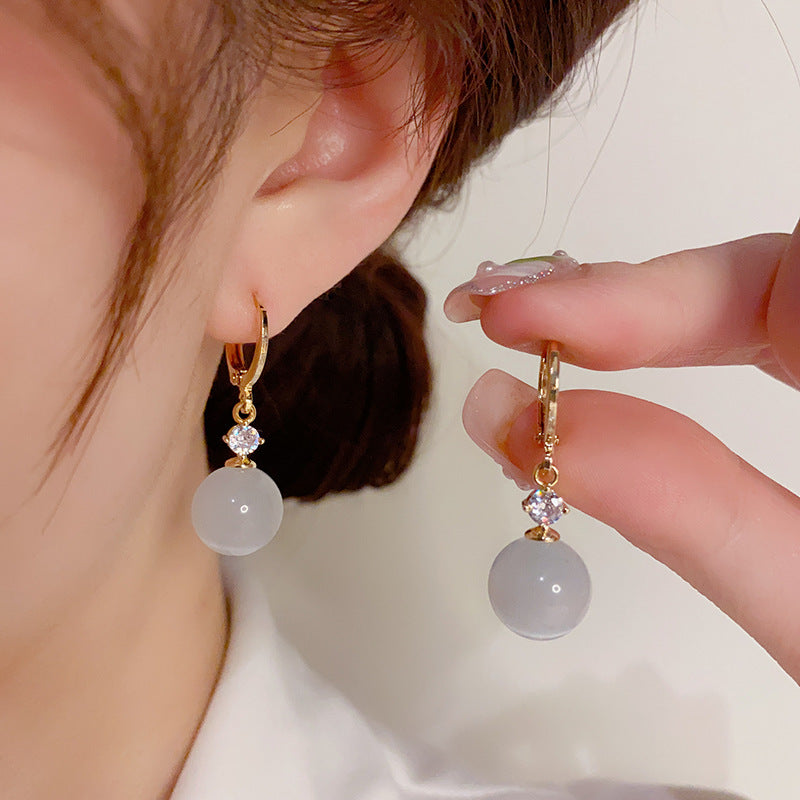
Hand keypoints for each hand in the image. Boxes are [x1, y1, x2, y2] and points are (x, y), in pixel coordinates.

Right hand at [449, 223, 799, 680]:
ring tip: (538, 334)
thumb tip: (519, 421)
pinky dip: (687, 349)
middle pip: (765, 278)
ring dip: (642, 318)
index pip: (778, 277)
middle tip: (505, 322)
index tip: (520, 323)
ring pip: (767, 305)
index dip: (634, 290)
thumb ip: (681, 507)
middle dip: (621, 298)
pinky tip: (619, 360)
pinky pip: (778, 346)